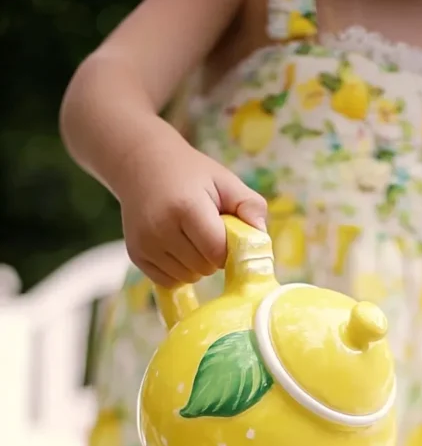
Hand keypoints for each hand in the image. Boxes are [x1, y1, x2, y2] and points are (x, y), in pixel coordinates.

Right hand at [117, 119, 266, 285]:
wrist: (142, 164)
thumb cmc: (190, 174)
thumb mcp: (225, 181)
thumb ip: (250, 206)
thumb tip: (261, 238)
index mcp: (186, 207)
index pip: (217, 251)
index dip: (228, 248)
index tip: (227, 234)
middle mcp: (160, 229)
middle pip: (204, 268)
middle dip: (213, 256)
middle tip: (207, 231)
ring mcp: (145, 244)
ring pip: (187, 278)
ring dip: (197, 265)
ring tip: (191, 238)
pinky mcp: (136, 255)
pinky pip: (168, 281)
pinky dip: (179, 271)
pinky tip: (177, 247)